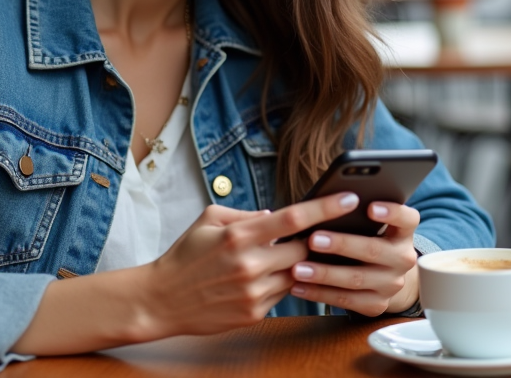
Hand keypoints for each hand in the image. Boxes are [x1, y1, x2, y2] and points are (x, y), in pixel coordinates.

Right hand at [137, 192, 361, 338]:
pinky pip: (282, 294)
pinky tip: (268, 277)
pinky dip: (282, 283)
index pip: (293, 218)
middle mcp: (250, 264)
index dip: (325, 208)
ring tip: (291, 255)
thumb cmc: (185, 255)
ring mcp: (253, 292)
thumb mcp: (209, 220)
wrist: (161, 300)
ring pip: (297, 274)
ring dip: (299, 263)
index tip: (349, 198)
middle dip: (315, 240)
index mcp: (239, 236)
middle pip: (303, 249)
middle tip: (325, 231)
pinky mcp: (254, 313)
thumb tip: (276, 216)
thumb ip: (245, 213)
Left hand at [288, 202, 420, 316]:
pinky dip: (319, 293)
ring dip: (324, 274)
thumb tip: (326, 202)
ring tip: (298, 268)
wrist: (386, 276)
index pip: (407, 219)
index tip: (370, 207)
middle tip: (313, 240)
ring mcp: (392, 284)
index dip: (392, 212)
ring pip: (356, 279)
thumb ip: (357, 215)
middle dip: (341, 245)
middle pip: (373, 251)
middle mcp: (402, 259)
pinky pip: (346, 300)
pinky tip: (298, 286)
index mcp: (403, 233)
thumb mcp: (372, 226)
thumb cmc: (369, 239)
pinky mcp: (377, 305)